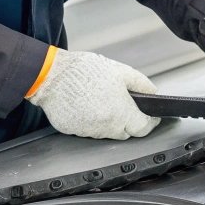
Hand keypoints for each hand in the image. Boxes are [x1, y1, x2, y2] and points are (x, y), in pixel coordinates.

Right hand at [26, 49, 159, 139]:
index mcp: (121, 112)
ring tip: (103, 101)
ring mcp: (89, 131)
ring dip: (111, 122)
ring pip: (108, 133)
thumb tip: (153, 93)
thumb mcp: (120, 71)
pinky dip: (93, 121)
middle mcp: (106, 126)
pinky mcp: (74, 131)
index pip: (143, 128)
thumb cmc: (84, 71)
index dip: (150, 122)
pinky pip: (90, 130)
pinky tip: (88, 106)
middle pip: (126, 132)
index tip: (151, 116)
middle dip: (130, 121)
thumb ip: (141, 84)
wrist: (51, 75)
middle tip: (125, 105)